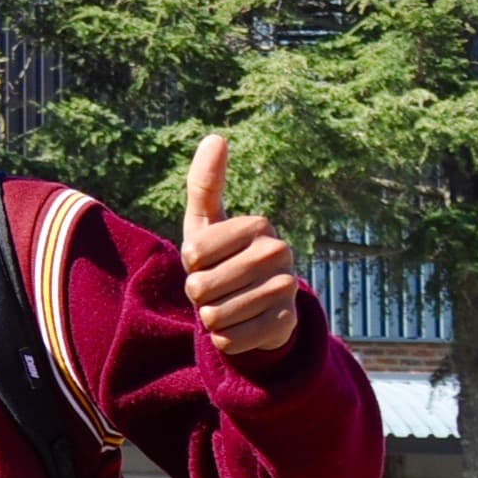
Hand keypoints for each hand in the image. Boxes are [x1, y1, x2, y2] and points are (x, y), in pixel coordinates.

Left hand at [179, 133, 300, 359]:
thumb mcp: (206, 222)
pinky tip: (241, 326)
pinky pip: (230, 340)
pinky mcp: (286, 325)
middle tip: (217, 287)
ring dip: (210, 317)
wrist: (258, 306)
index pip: (192, 255)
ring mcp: (287, 290)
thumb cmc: (221, 257)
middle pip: (201, 288)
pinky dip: (225, 339)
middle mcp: (280, 253)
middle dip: (198, 294)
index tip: (206, 261)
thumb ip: (205, 183)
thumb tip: (215, 137)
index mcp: (258, 225)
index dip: (190, 264)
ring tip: (228, 304)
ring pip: (214, 317)